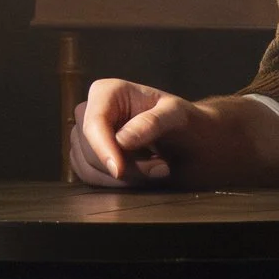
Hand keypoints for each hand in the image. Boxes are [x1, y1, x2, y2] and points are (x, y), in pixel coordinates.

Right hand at [69, 80, 203, 185]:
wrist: (190, 141)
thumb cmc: (184, 122)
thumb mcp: (176, 116)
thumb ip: (151, 123)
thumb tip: (121, 140)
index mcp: (106, 92)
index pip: (93, 124)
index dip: (103, 149)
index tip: (119, 170)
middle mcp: (91, 113)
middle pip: (91, 151)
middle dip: (128, 167)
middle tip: (162, 166)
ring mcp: (87, 138)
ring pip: (91, 170)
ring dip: (128, 179)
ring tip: (159, 168)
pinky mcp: (90, 159)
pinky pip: (95, 181)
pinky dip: (122, 185)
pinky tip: (145, 175)